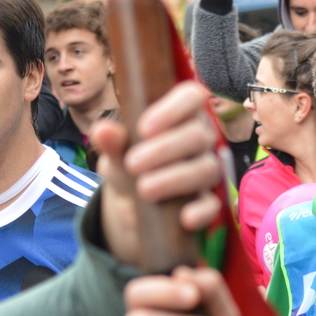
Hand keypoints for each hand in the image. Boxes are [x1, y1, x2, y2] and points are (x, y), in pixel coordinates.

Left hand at [92, 81, 221, 268]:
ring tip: (144, 189)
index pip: (192, 96)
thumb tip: (103, 130)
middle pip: (198, 135)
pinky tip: (184, 218)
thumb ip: (112, 141)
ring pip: (206, 168)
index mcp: (182, 114)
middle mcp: (201, 139)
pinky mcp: (209, 201)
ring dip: (175, 179)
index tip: (144, 128)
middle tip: (133, 164)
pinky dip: (200, 212)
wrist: (133, 200)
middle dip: (165, 149)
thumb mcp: (117, 150)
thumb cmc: (130, 160)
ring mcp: (207, 169)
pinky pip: (212, 205)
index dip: (173, 109)